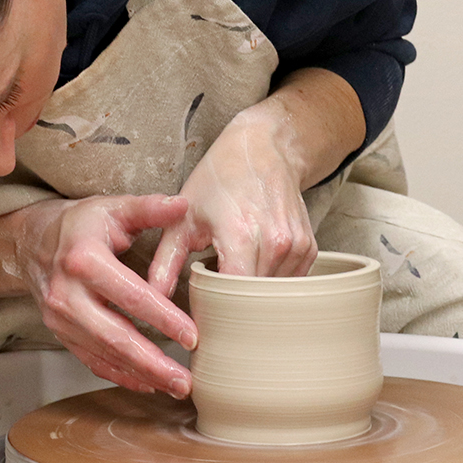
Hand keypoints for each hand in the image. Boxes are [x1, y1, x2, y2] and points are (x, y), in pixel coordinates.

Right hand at [8, 194, 195, 397]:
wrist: (32, 240)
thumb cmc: (80, 224)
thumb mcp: (113, 208)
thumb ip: (149, 208)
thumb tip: (183, 205)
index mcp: (84, 260)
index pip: (131, 296)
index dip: (163, 318)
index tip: (192, 336)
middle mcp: (67, 294)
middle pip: (115, 336)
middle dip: (153, 362)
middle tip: (185, 381)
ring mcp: (60, 318)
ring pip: (105, 354)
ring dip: (142, 374)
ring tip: (176, 386)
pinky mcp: (60, 333)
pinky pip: (91, 360)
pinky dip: (120, 375)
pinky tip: (147, 383)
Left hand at [147, 68, 365, 294]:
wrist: (264, 148)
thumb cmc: (220, 179)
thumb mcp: (183, 218)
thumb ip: (165, 261)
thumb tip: (152, 297)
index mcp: (242, 235)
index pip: (234, 298)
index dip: (216, 310)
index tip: (201, 313)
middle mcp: (276, 243)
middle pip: (255, 301)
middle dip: (233, 307)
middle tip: (214, 303)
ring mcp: (297, 246)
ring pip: (274, 296)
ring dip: (253, 296)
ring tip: (233, 277)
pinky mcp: (309, 248)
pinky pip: (290, 284)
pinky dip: (271, 284)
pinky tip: (254, 268)